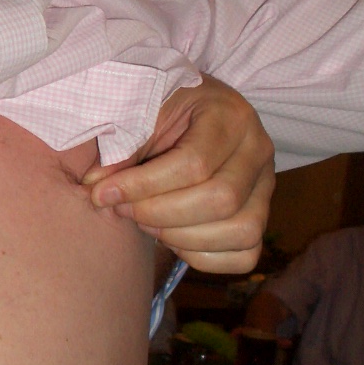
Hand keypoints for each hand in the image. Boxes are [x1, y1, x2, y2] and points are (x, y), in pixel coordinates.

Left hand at [83, 75, 273, 271]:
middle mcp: (258, 150)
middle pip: (221, 201)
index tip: (102, 193)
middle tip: (123, 209)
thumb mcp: (142, 113)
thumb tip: (98, 191)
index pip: (193, 163)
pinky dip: (204, 256)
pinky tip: (171, 237)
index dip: (142, 186)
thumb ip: (122, 149)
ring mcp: (265, 185)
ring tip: (144, 222)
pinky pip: (246, 254)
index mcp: (231, 115)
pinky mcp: (260, 214)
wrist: (190, 108)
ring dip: (182, 238)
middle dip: (160, 214)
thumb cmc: (163, 108)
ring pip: (240, 231)